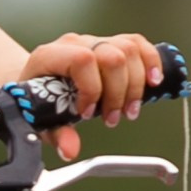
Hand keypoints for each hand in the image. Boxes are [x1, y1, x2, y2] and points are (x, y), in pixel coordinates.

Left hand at [20, 31, 162, 158]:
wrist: (37, 82)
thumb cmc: (38, 100)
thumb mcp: (42, 120)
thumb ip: (57, 134)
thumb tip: (70, 150)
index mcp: (50, 56)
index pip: (82, 60)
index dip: (92, 88)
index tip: (88, 113)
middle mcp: (74, 43)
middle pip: (112, 56)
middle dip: (118, 93)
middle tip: (113, 118)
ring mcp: (94, 41)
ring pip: (128, 49)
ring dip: (135, 85)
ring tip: (129, 110)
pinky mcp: (110, 43)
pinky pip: (137, 43)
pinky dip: (150, 62)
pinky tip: (153, 82)